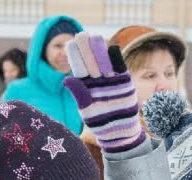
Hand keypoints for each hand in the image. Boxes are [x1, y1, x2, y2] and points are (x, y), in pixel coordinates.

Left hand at [63, 32, 144, 153]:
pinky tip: (112, 49)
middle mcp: (96, 78)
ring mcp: (110, 78)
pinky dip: (116, 57)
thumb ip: (80, 95)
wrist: (120, 133)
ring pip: (104, 58)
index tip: (70, 43)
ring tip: (96, 38)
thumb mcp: (87, 111)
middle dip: (86, 46)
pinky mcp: (124, 81)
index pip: (77, 64)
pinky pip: (119, 66)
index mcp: (83, 83)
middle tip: (82, 36)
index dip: (74, 53)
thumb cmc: (100, 123)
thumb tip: (67, 79)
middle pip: (89, 57)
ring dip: (100, 48)